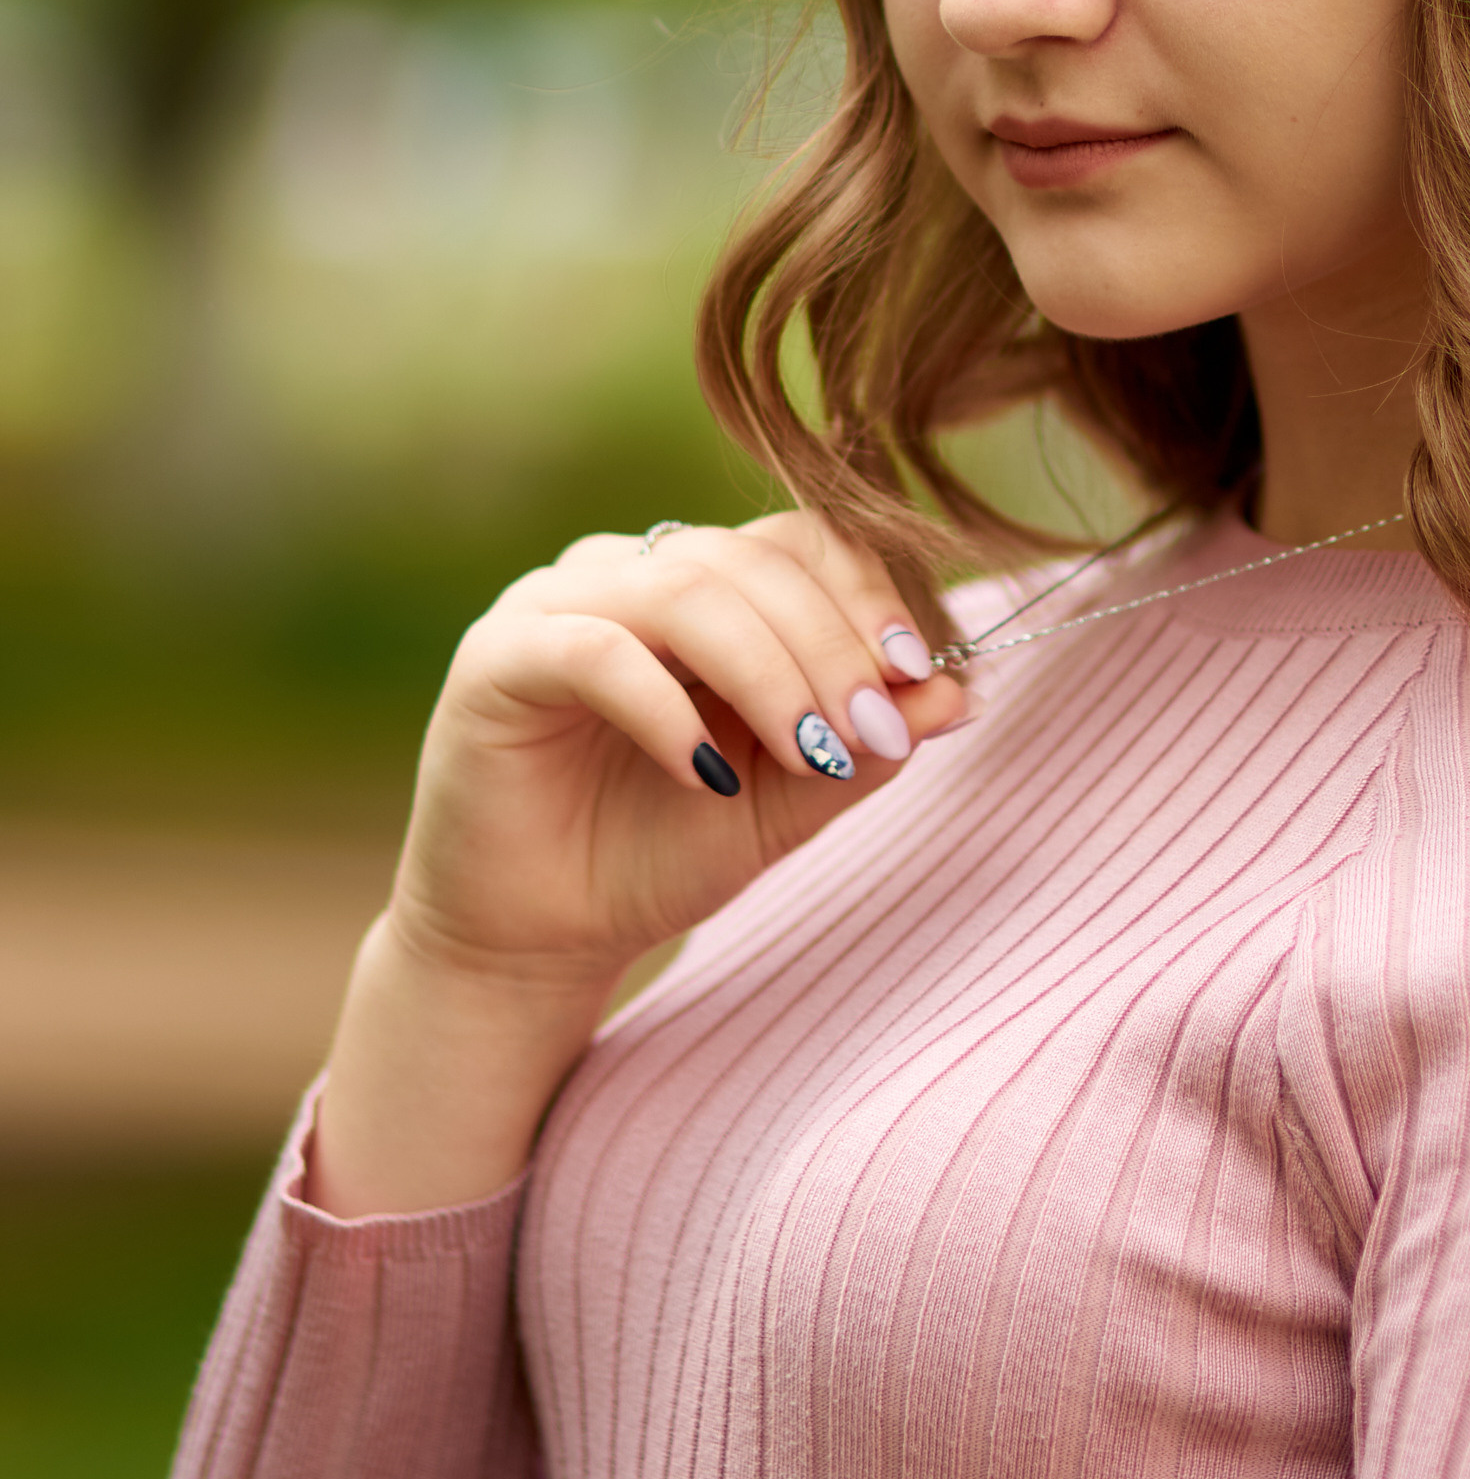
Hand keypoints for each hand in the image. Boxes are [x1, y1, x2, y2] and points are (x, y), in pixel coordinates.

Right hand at [313, 511, 967, 1215]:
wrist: (536, 938)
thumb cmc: (660, 851)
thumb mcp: (787, 801)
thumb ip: (866, 746)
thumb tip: (962, 694)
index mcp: (704, 583)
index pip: (801, 540)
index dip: (867, 596)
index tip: (918, 675)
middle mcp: (631, 570)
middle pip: (752, 560)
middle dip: (831, 646)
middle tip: (874, 733)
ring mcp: (556, 603)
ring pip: (685, 591)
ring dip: (767, 671)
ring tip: (810, 756)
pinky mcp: (498, 658)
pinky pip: (596, 651)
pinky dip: (666, 708)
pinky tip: (707, 773)